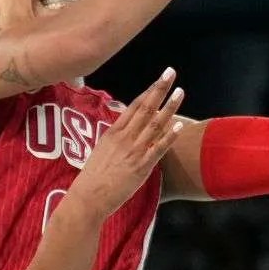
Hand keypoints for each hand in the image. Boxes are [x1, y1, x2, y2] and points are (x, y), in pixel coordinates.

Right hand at [69, 68, 184, 217]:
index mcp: (113, 132)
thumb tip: (124, 131)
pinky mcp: (141, 166)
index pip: (134, 106)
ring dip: (169, 107)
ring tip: (180, 92)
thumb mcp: (101, 150)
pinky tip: (179, 124)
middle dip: (159, 89)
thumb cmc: (92, 177)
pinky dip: (169, 136)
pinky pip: (158, 148)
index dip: (148, 91)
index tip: (158, 79)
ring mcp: (134, 151)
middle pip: (145, 108)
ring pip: (154, 124)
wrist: (88, 196)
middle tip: (170, 72)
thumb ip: (114, 139)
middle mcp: (124, 138)